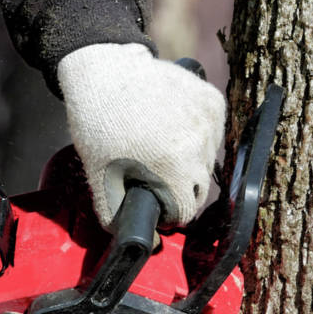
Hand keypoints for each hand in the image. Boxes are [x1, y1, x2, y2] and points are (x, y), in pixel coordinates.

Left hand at [57, 44, 225, 228]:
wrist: (105, 71)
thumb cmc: (99, 123)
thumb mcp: (99, 174)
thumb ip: (115, 213)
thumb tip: (132, 242)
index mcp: (172, 167)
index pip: (185, 210)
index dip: (166, 210)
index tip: (153, 197)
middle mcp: (198, 145)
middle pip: (198, 187)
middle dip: (177, 186)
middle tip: (151, 170)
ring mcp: (209, 121)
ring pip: (206, 161)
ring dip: (188, 160)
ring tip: (158, 144)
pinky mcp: (213, 102)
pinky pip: (212, 134)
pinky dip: (196, 135)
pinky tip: (170, 126)